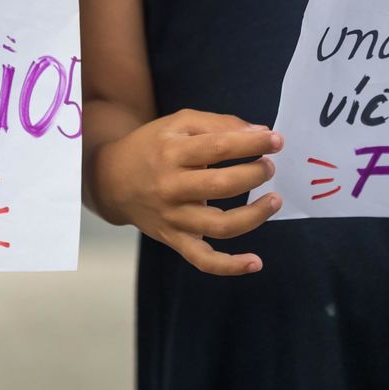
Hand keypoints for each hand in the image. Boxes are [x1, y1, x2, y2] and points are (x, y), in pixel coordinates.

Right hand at [94, 109, 283, 275]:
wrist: (112, 179)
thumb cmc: (154, 147)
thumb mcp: (179, 124)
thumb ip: (219, 124)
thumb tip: (261, 134)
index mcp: (172, 152)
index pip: (219, 147)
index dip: (251, 144)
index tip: (276, 141)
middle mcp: (171, 186)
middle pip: (220, 185)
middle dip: (254, 174)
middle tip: (269, 167)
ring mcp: (173, 217)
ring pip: (219, 225)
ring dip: (254, 215)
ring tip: (274, 200)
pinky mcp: (174, 239)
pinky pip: (203, 259)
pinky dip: (230, 266)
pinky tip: (255, 262)